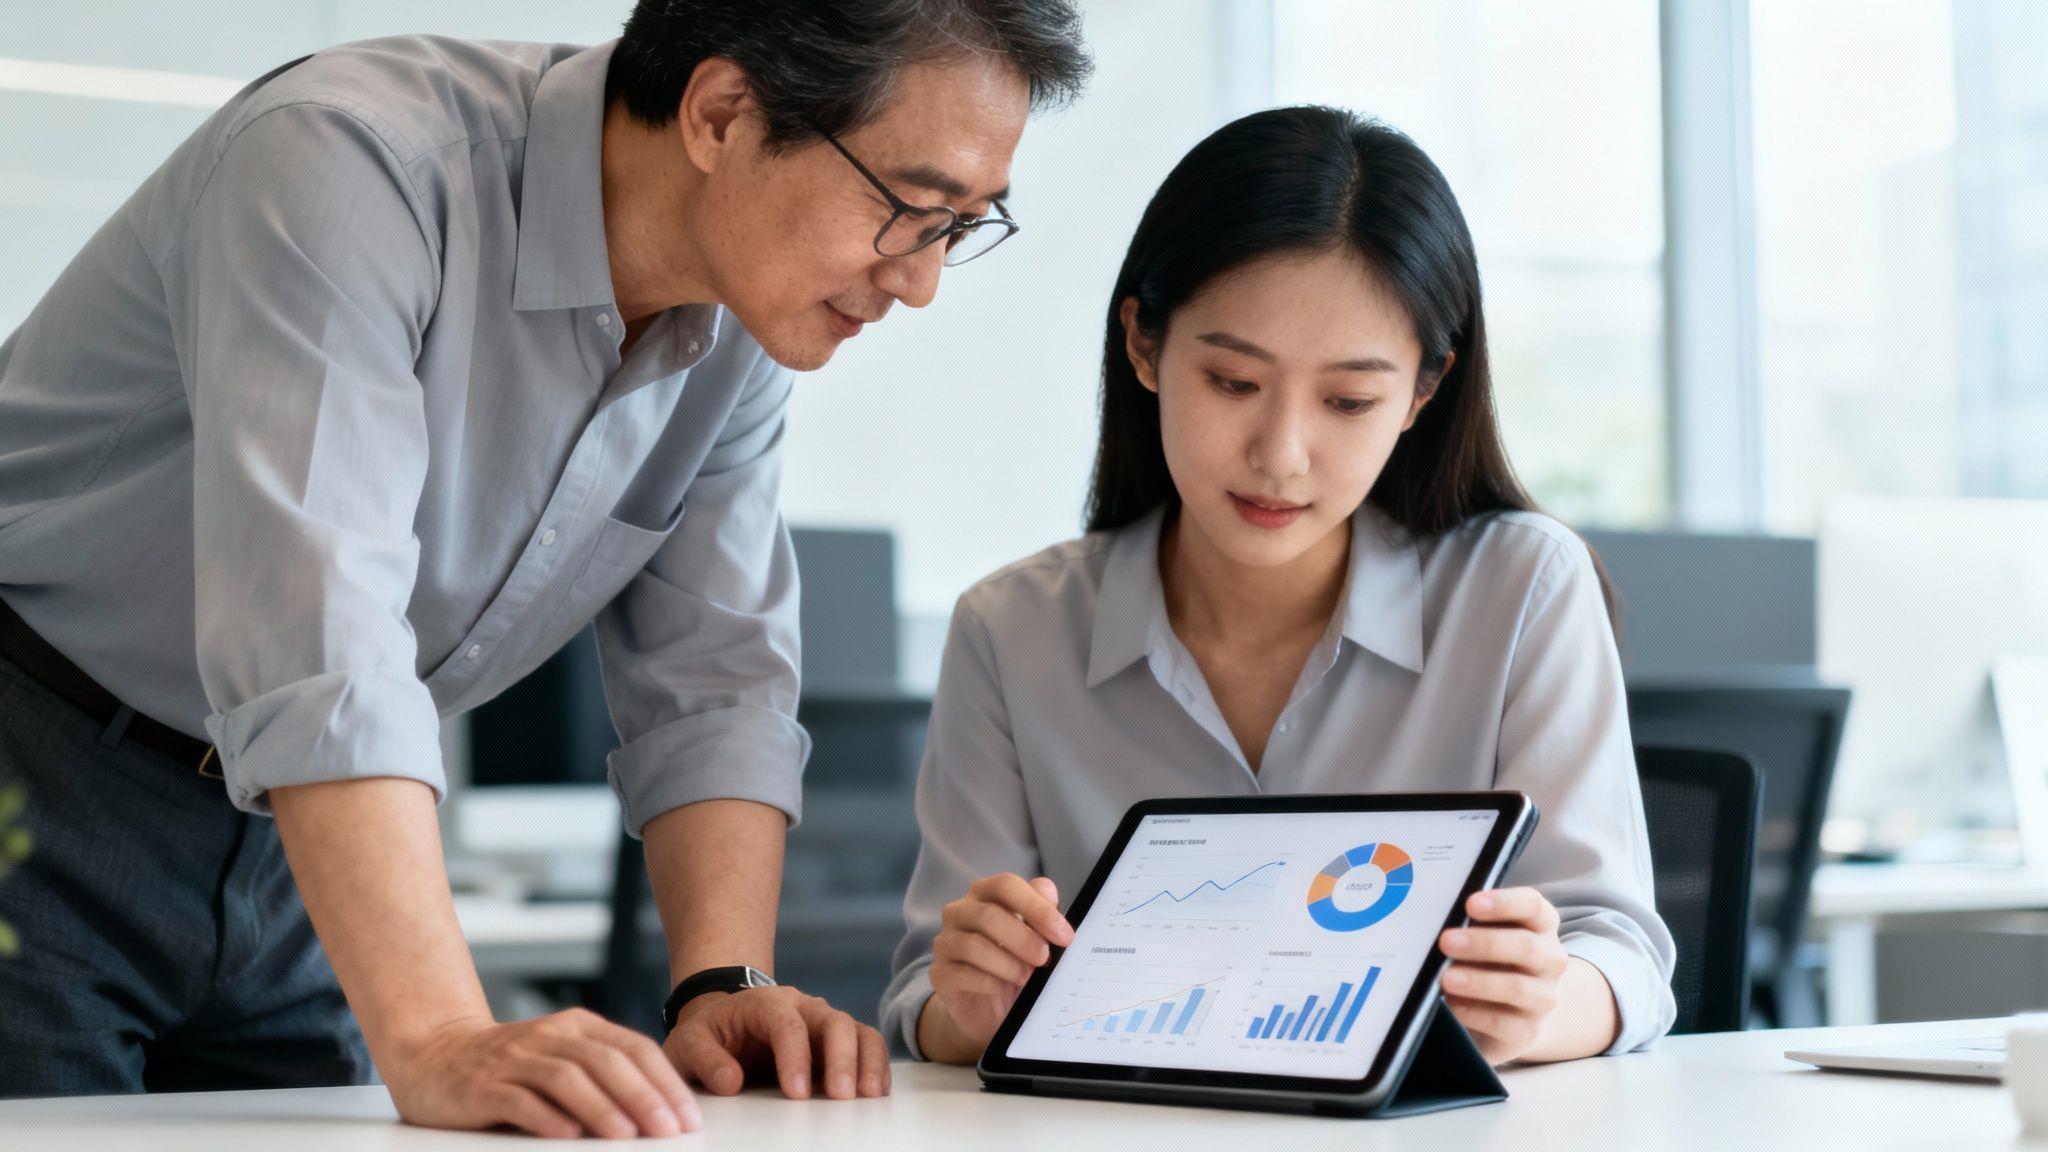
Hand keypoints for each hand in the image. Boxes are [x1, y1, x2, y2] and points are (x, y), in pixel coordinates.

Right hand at [383, 1009, 697, 1138]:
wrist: (434, 1055)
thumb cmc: (511, 1067)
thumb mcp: (563, 1058)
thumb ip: (604, 1076)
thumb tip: (662, 1113)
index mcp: (578, 1026)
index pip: (634, 1048)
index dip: (665, 1081)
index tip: (688, 1115)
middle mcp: (550, 1036)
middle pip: (607, 1062)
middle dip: (644, 1097)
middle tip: (670, 1129)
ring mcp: (515, 1059)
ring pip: (568, 1078)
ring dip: (602, 1107)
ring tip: (628, 1135)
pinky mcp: (484, 1085)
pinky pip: (520, 1099)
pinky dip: (547, 1117)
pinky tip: (569, 1135)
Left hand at [663, 985, 890, 1099]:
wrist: (724, 1024)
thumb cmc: (708, 1035)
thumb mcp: (688, 1044)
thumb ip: (705, 1059)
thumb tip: (731, 1082)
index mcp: (764, 1002)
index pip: (786, 1024)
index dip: (795, 1057)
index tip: (796, 1093)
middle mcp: (801, 1006)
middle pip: (833, 1022)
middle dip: (841, 1059)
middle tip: (841, 1096)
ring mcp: (822, 1023)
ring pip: (856, 1031)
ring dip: (866, 1062)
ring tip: (870, 1095)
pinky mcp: (836, 1043)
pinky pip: (866, 1045)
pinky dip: (875, 1065)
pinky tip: (875, 1090)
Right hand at [927, 873, 1073, 1053]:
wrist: (992, 1009)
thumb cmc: (1016, 965)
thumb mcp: (1036, 939)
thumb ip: (1041, 914)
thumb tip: (1048, 892)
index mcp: (984, 895)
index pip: (1005, 885)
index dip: (1036, 907)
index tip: (1063, 934)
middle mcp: (959, 912)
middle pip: (988, 915)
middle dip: (1023, 939)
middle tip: (1044, 959)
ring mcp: (945, 943)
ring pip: (974, 945)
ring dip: (1008, 964)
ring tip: (1026, 978)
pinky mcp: (940, 974)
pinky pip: (963, 974)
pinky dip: (990, 983)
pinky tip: (1003, 989)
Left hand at [1437, 887, 1570, 1064]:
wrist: (1511, 1009)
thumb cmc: (1490, 959)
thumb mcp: (1485, 934)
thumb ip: (1471, 923)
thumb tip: (1438, 918)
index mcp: (1541, 925)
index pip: (1532, 906)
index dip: (1503, 903)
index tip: (1471, 904)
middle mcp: (1549, 960)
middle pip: (1525, 946)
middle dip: (1483, 943)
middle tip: (1447, 941)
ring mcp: (1542, 997)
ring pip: (1516, 988)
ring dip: (1478, 982)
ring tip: (1446, 978)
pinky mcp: (1527, 1031)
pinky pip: (1502, 1023)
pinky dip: (1473, 1013)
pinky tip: (1451, 1004)